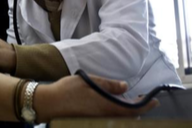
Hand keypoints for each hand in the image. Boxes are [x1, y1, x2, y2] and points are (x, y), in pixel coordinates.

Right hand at [35, 74, 158, 122]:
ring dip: (125, 110)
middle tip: (139, 98)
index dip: (145, 106)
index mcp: (106, 106)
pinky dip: (115, 112)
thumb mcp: (88, 81)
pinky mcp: (90, 122)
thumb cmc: (66, 90)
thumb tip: (125, 87)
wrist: (48, 104)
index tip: (154, 101)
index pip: (132, 109)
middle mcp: (104, 117)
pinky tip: (109, 104)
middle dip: (136, 108)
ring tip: (125, 100)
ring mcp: (97, 121)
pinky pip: (109, 118)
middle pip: (127, 116)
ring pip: (119, 118)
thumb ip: (108, 85)